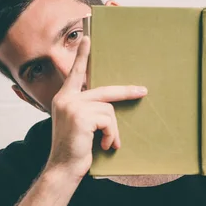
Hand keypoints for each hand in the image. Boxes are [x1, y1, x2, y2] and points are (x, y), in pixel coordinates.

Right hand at [45, 36, 147, 181]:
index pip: (75, 72)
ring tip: (108, 143)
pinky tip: (105, 146)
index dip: (83, 55)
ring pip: (109, 109)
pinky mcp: (81, 117)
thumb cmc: (74, 148)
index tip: (88, 37)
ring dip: (113, 130)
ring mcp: (73, 106)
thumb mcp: (78, 124)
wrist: (63, 168)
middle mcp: (66, 99)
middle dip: (126, 92)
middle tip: (143, 91)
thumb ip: (87, 110)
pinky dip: (112, 135)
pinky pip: (109, 120)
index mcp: (64, 98)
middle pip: (104, 90)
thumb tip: (109, 105)